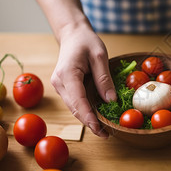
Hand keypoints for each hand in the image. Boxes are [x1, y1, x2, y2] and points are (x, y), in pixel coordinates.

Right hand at [50, 23, 116, 137]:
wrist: (72, 35)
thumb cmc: (86, 42)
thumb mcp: (100, 56)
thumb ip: (104, 79)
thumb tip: (110, 101)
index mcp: (67, 74)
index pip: (78, 101)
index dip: (89, 117)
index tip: (100, 129)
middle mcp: (59, 83)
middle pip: (75, 108)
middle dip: (90, 123)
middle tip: (107, 134)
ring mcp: (60, 86)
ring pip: (74, 108)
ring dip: (88, 119)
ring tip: (105, 129)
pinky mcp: (64, 88)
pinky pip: (75, 102)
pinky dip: (85, 111)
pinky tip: (98, 117)